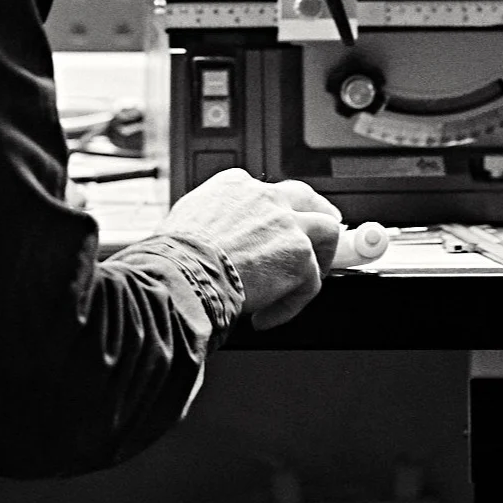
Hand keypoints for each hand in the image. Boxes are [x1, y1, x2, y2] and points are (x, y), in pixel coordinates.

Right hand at [161, 168, 341, 331]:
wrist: (182, 273)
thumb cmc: (175, 255)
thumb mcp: (188, 220)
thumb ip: (210, 220)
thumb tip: (211, 241)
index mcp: (235, 185)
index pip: (268, 193)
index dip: (276, 216)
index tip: (277, 232)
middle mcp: (265, 197)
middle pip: (306, 199)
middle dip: (318, 214)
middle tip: (320, 239)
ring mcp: (287, 223)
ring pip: (327, 230)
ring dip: (321, 258)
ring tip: (304, 283)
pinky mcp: (300, 254)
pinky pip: (311, 282)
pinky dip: (290, 305)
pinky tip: (265, 317)